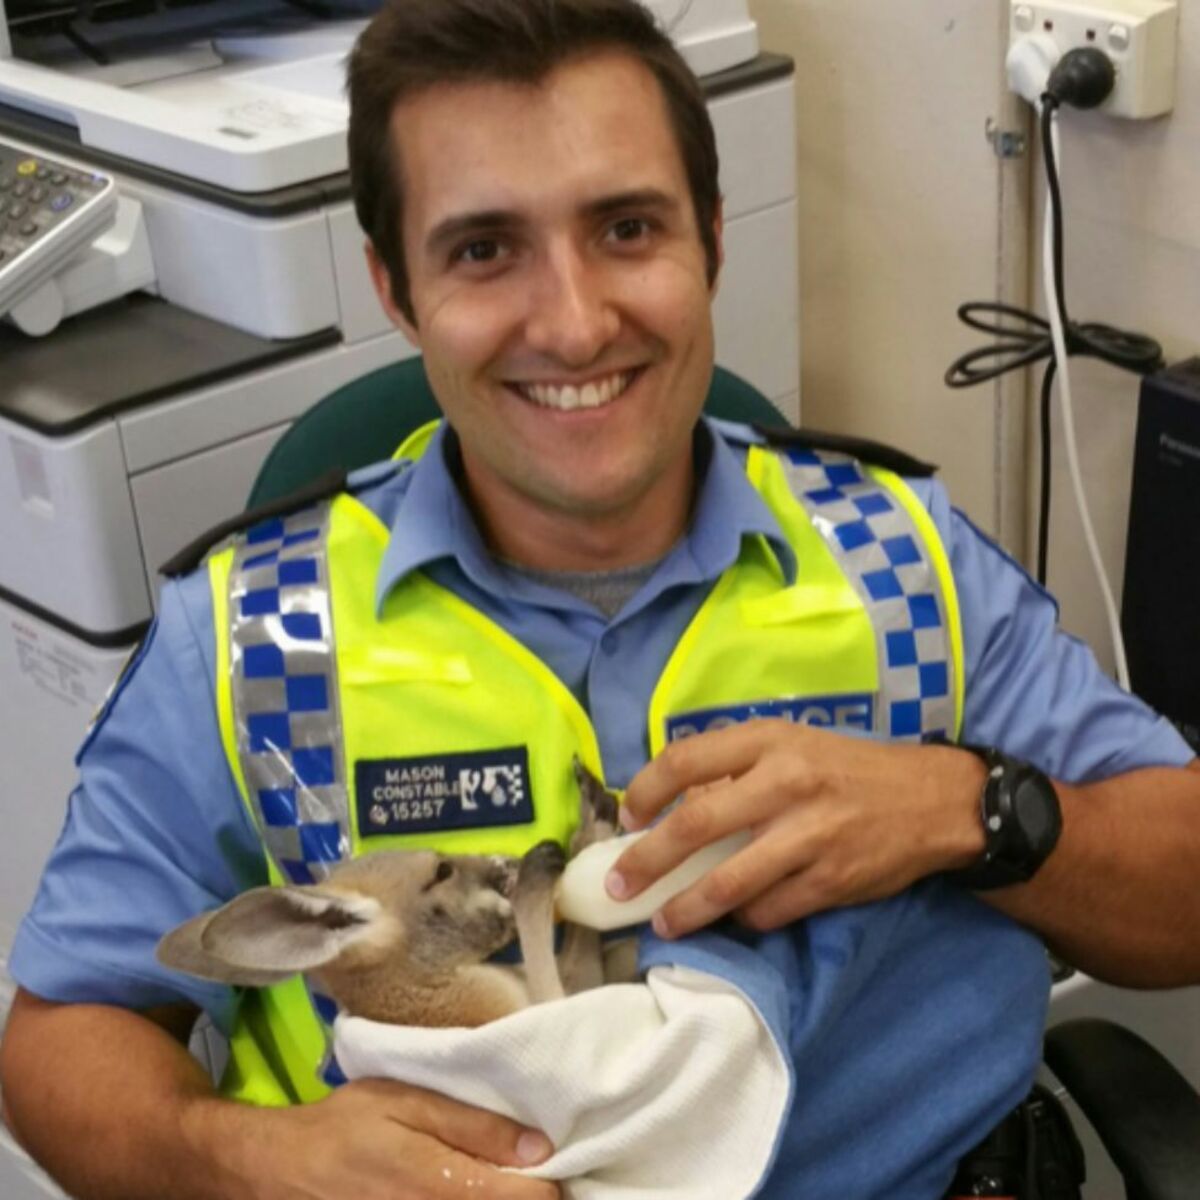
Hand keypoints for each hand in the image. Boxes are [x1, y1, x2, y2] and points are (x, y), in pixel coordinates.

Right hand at [190, 1077, 561, 1199]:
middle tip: (531, 1176)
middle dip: (528, 1198)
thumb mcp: (406, 1103)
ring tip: (500, 1185)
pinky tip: (469, 1193)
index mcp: (441, 1185)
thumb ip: (472, 1125)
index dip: (552, 1185)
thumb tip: (539, 1147)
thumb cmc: (345, 1127)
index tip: (557, 1165)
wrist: (279, 1174)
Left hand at [606, 720, 985, 936]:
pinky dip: (743, 918)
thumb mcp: (793, 746)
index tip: (628, 816)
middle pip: (697, 826)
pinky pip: (768, 910)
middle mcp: (786, 784)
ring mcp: (809, 836)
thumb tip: (674, 804)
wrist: (932, 801)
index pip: (688, 760)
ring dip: (685, 908)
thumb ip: (738, 769)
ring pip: (728, 883)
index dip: (647, 789)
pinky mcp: (830, 881)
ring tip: (662, 922)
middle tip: (619, 886)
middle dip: (648, 861)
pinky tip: (733, 919)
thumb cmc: (848, 769)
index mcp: (770, 741)